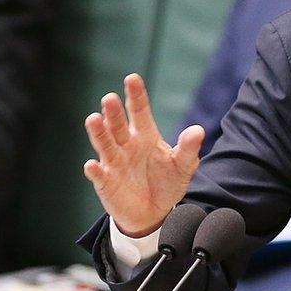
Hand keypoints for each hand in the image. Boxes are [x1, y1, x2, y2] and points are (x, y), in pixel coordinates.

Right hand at [83, 73, 203, 236]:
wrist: (156, 212)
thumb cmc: (168, 182)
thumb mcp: (183, 166)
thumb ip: (188, 148)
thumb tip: (198, 130)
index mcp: (146, 136)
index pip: (140, 111)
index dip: (136, 95)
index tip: (132, 78)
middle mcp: (127, 145)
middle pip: (118, 124)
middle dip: (114, 111)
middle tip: (110, 98)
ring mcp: (114, 162)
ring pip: (104, 143)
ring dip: (98, 132)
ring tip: (93, 119)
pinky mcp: (106, 182)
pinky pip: (99, 174)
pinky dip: (94, 170)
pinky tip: (92, 165)